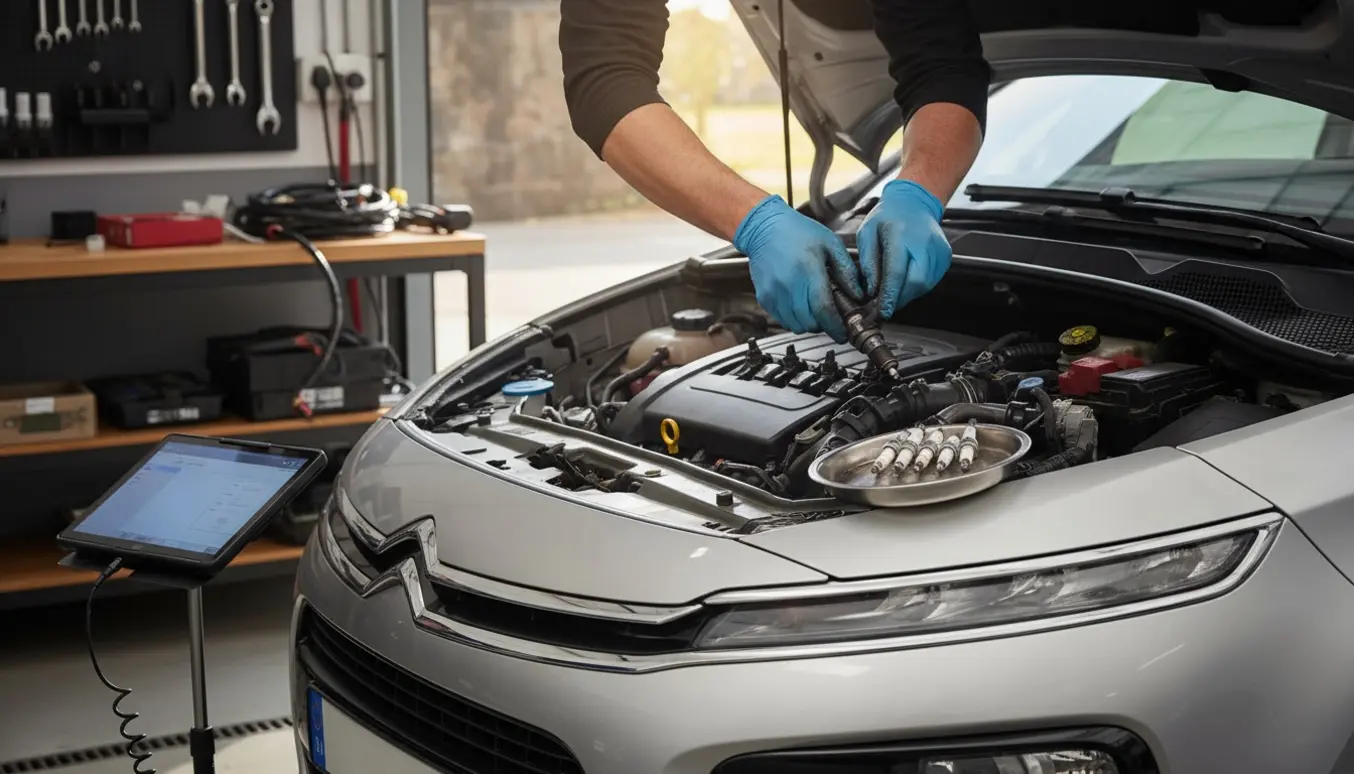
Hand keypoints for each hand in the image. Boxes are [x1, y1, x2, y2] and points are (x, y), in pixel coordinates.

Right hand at [733, 195, 860, 342]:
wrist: (764, 228)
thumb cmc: (797, 232)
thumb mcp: (830, 244)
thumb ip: (846, 270)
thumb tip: (858, 294)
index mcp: (808, 271)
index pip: (823, 310)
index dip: (835, 327)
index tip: (843, 334)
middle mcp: (789, 285)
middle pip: (810, 323)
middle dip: (824, 325)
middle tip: (830, 317)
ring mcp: (774, 293)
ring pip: (795, 325)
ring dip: (808, 324)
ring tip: (814, 310)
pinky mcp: (764, 298)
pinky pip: (782, 320)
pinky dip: (794, 319)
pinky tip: (799, 306)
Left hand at [857, 179, 951, 319]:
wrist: (914, 202)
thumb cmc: (888, 217)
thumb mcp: (867, 233)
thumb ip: (868, 262)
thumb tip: (871, 289)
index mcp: (901, 234)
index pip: (896, 271)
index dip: (889, 295)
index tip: (882, 311)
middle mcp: (924, 242)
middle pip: (915, 282)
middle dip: (899, 298)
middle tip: (885, 304)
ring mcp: (938, 249)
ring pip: (925, 285)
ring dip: (907, 294)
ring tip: (894, 292)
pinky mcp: (945, 256)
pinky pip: (932, 280)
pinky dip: (917, 287)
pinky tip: (906, 282)